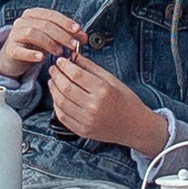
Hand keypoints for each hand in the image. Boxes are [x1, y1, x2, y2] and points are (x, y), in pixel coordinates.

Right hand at [0, 8, 85, 75]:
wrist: (13, 59)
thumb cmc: (33, 45)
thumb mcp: (51, 38)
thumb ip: (67, 35)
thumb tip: (84, 36)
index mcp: (33, 15)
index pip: (52, 15)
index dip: (65, 22)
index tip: (77, 29)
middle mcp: (22, 21)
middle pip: (44, 24)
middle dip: (61, 34)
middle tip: (73, 44)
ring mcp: (14, 35)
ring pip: (32, 33)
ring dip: (49, 42)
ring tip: (60, 52)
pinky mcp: (10, 50)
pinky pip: (20, 50)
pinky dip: (31, 53)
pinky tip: (41, 58)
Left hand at [45, 54, 170, 155]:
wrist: (134, 126)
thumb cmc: (126, 101)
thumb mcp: (112, 79)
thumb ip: (91, 67)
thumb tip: (74, 56)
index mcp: (103, 91)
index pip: (76, 75)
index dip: (64, 66)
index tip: (60, 60)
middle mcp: (94, 107)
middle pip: (66, 88)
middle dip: (56, 76)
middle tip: (53, 69)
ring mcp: (87, 121)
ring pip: (61, 102)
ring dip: (54, 90)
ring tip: (53, 81)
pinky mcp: (82, 131)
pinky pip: (63, 117)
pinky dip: (56, 105)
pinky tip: (57, 96)